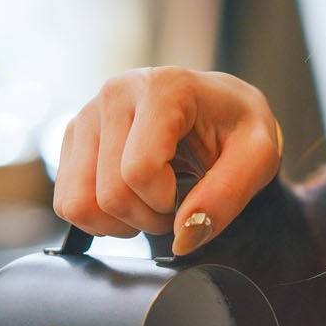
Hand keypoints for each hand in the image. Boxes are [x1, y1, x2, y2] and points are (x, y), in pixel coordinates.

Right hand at [53, 67, 281, 254]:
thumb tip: (183, 237)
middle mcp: (115, 93)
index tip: (190, 192)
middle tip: (173, 204)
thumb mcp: (259, 158)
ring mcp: (87, 114)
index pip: (139, 171)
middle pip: (109, 194)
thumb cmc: (240, 129)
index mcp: (162, 88)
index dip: (166, 203)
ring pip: (78, 203)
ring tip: (149, 202)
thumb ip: (226, 197)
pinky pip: (66, 202)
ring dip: (118, 222)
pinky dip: (97, 217)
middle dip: (146, 218)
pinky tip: (128, 198)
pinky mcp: (73, 137)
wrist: (219, 109)